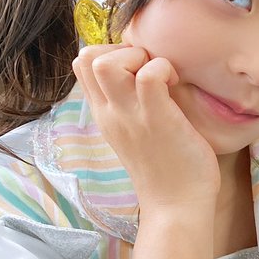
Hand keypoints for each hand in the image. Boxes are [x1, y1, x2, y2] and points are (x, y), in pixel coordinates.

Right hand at [73, 44, 220, 210]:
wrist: (176, 209)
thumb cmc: (168, 170)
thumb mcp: (137, 134)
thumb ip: (131, 107)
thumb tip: (144, 77)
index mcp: (105, 115)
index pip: (82, 66)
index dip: (110, 53)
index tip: (139, 70)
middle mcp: (110, 113)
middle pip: (85, 58)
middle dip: (120, 50)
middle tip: (149, 70)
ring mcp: (130, 116)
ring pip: (106, 63)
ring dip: (137, 56)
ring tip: (160, 76)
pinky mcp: (156, 119)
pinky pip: (149, 75)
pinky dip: (163, 68)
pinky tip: (176, 84)